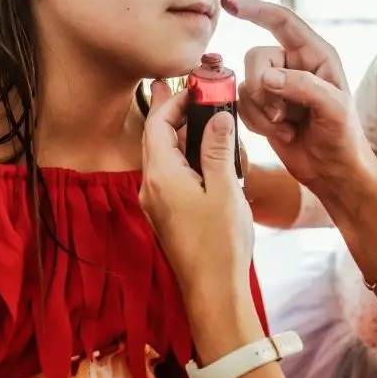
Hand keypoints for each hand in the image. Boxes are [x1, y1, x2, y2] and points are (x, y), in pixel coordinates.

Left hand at [139, 80, 254, 307]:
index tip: (193, 85)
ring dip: (178, 134)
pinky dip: (183, 155)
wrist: (213, 292)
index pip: (157, 125)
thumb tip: (218, 117)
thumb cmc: (220, 244)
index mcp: (161, 177)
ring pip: (162, 157)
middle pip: (155, 138)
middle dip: (170, 111)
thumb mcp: (225, 190)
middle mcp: (151, 187)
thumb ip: (219, 149)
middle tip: (183, 88)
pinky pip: (170, 174)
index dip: (173, 101)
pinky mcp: (167, 214)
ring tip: (197, 115)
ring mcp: (157, 203)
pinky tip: (203, 154)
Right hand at [222, 0, 376, 192]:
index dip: (254, 9)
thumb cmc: (344, 137)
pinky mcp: (264, 108)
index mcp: (316, 54)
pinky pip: (243, 105)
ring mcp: (277, 86)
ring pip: (246, 84)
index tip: (229, 2)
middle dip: (263, 88)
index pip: (281, 21)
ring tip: (288, 128)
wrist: (334, 171)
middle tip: (282, 114)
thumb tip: (267, 77)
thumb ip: (303, 87)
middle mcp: (293, 65)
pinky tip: (283, 134)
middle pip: (256, 57)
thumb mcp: (334, 109)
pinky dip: (258, 124)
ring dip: (263, 112)